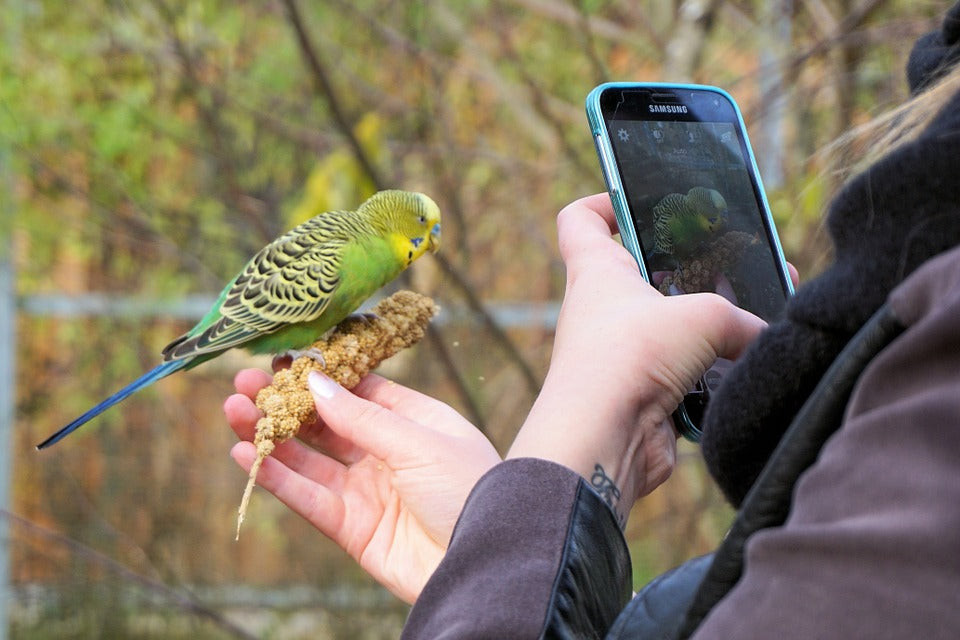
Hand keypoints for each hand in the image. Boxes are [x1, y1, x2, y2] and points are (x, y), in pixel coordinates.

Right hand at [225, 368, 500, 603]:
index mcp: (414, 421)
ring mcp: (369, 490)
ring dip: (271, 436)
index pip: (360, 390)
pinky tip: (245, 453)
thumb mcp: (419, 441)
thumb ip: (363, 417)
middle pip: (327, 423)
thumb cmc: (468, 488)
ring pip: (309, 459)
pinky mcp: (353, 528)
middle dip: (286, 403)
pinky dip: (276, 478)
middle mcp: (388, 453)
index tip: (283, 359)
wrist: (487, 559)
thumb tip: (317, 383)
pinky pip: (308, 498)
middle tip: (244, 383)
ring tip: (233, 411)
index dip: (321, 376)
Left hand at [508, 194, 769, 524]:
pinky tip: (746, 369)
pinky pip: (682, 374)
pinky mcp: (640, 395)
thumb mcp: (702, 317)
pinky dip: (710, 374)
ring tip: (755, 317)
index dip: (605, 201)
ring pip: (668, 328)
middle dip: (688, 269)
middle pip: (642, 273)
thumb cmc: (629, 359)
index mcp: (597, 272)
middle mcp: (602, 311)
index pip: (581, 219)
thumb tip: (765, 336)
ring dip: (706, 326)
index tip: (639, 198)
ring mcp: (619, 355)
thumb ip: (742, 317)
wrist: (604, 440)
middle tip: (732, 264)